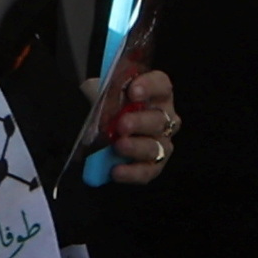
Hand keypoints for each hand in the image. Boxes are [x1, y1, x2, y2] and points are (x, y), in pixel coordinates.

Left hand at [94, 60, 180, 186]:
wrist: (99, 128)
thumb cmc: (107, 103)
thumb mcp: (102, 91)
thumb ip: (103, 90)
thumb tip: (92, 90)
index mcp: (155, 93)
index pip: (161, 85)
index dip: (149, 87)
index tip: (133, 92)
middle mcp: (164, 117)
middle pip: (159, 119)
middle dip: (140, 122)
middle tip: (121, 125)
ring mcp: (162, 142)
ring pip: (156, 146)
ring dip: (137, 147)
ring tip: (119, 146)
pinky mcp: (155, 165)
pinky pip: (148, 171)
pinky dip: (132, 172)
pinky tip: (116, 171)